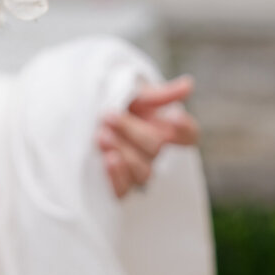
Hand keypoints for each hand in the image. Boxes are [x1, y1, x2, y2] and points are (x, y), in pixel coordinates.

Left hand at [96, 76, 198, 199]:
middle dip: (132, 131)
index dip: (184, 128)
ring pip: (143, 172)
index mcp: (164, 128)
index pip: (188, 135)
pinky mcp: (118, 184)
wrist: (86, 114)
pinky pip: (124, 190)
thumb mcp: (134, 92)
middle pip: (156, 148)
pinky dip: (117, 176)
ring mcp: (138, 169)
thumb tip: (189, 85)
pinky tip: (108, 159)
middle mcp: (154, 151)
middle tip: (108, 116)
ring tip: (102, 136)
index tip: (173, 116)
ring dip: (123, 151)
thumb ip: (159, 94)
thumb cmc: (116, 103)